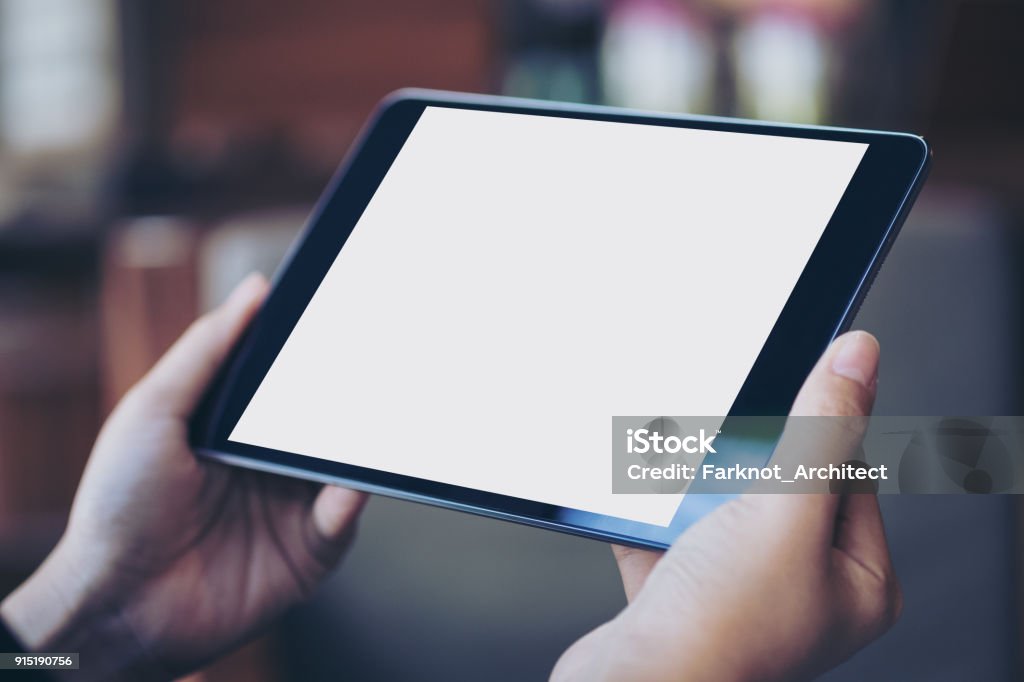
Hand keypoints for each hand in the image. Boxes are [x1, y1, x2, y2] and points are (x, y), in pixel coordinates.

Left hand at [1, 274, 366, 680]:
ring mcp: (291, 509)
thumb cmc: (120, 504)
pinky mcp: (307, 554)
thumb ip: (206, 349)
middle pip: (325, 423)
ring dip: (358, 449)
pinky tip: (343, 488)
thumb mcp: (153, 409)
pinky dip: (349, 503)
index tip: (342, 323)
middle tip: (372, 373)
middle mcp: (270, 465)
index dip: (315, 358)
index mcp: (237, 429)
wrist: (118, 602)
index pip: (290, 384)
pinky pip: (343, 521)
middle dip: (349, 401)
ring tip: (368, 428)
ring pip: (344, 467)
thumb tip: (255, 290)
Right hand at [553, 331, 899, 681]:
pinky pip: (673, 531)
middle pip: (780, 484)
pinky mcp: (688, 592)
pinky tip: (643, 509)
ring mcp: (743, 591)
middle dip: (742, 464)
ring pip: (722, 505)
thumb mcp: (783, 512)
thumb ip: (820, 432)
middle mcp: (804, 587)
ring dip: (694, 489)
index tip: (784, 404)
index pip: (849, 474)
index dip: (815, 436)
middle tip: (725, 463)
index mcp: (855, 578)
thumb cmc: (721, 629)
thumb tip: (857, 360)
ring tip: (681, 494)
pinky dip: (655, 516)